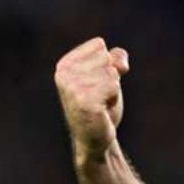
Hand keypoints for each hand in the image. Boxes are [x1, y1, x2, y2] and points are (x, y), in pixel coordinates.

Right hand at [55, 37, 129, 158]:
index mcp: (65, 64)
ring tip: (100, 104)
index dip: (108, 66)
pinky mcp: (84, 100)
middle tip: (100, 97)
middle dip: (111, 79)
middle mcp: (64, 73)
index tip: (97, 85)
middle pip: (107, 59)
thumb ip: (115, 59)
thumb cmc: (101, 106)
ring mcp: (72, 87)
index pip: (100, 46)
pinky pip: (113, 86)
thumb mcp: (108, 76)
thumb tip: (120, 64)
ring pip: (112, 73)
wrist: (95, 138)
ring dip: (113, 91)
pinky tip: (102, 110)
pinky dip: (113, 99)